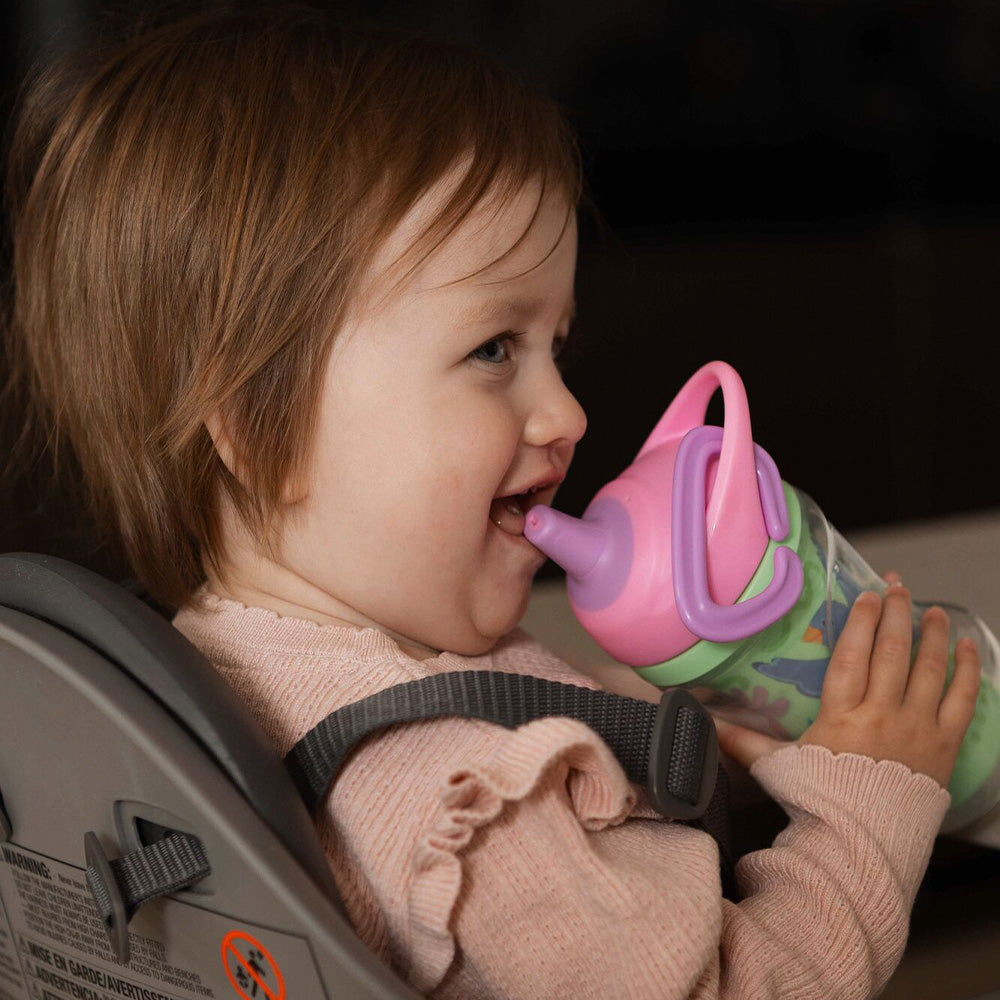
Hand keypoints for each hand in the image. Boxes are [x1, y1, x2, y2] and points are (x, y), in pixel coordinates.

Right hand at [714, 571, 980, 787]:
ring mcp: (917, 729)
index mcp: (841, 714)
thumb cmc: (817, 803)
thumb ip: (742, 740)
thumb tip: (705, 723)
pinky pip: (963, 701)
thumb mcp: (775, 766)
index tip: (868, 594)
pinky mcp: (944, 747)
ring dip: (932, 635)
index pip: (853, 655)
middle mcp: (882, 714)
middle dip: (895, 614)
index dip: (861, 621)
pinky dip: (969, 672)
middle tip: (898, 586)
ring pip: (930, 669)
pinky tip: (968, 649)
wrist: (859, 846)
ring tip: (931, 610)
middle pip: (892, 652)